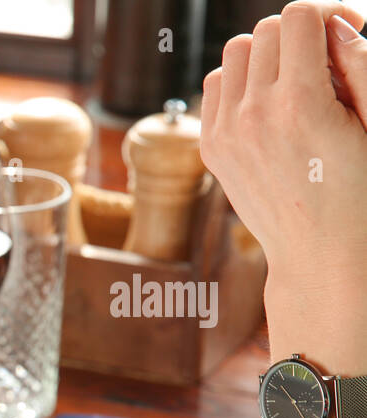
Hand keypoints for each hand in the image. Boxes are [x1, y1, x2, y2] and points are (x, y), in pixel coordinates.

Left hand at [201, 1, 366, 275]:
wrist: (320, 250)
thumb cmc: (361, 189)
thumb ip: (359, 64)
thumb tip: (335, 24)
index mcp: (299, 104)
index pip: (298, 16)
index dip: (329, 12)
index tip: (348, 28)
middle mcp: (253, 114)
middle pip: (265, 31)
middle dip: (300, 33)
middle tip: (328, 60)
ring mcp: (225, 132)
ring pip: (234, 54)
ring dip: (266, 54)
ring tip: (297, 78)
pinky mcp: (211, 147)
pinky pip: (216, 87)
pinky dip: (240, 81)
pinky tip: (269, 100)